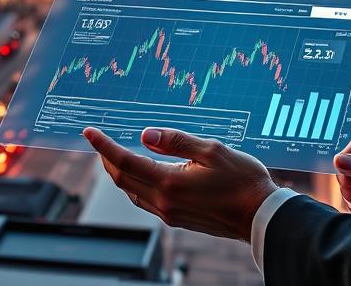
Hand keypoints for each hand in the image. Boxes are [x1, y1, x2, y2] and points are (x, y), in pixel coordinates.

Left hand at [83, 126, 278, 240]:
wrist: (260, 216)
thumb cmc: (242, 180)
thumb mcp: (212, 149)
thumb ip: (175, 141)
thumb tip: (145, 135)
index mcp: (170, 183)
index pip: (124, 162)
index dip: (104, 146)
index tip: (90, 132)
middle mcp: (164, 202)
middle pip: (122, 180)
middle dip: (107, 158)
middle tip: (99, 139)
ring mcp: (170, 213)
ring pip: (132, 192)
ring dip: (119, 172)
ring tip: (115, 153)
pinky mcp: (177, 219)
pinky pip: (145, 201)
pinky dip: (135, 184)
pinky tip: (141, 172)